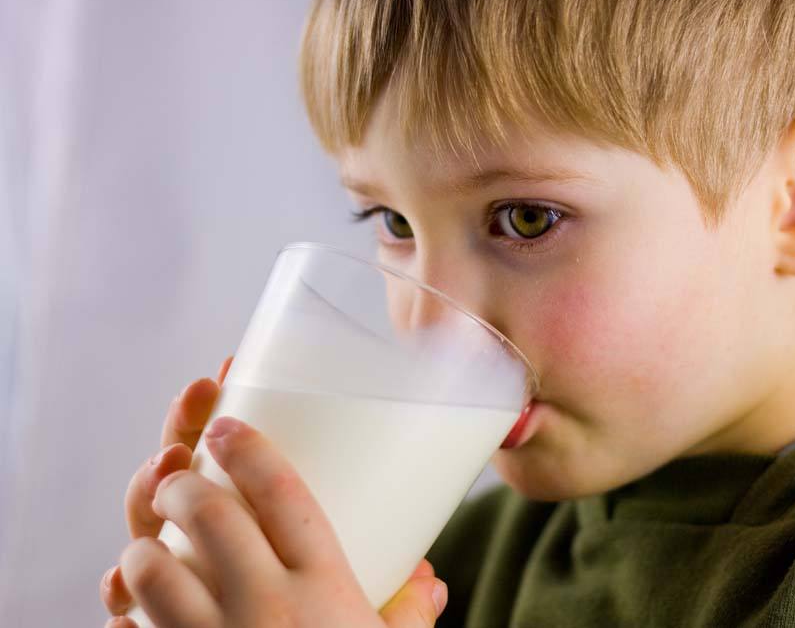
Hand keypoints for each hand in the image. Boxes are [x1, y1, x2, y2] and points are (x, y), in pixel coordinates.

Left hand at [100, 358, 446, 627]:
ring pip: (151, 568)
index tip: (227, 424)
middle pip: (209, 516)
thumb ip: (408, 617)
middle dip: (184, 480)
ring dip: (142, 543)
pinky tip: (133, 596)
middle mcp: (266, 611)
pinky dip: (123, 606)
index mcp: (324, 592)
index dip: (250, 449)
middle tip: (182, 470)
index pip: (282, 496)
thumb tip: (432, 582)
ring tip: (152, 536)